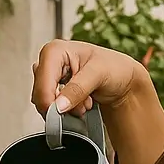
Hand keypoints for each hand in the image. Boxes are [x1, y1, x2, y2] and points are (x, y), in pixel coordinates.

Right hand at [31, 39, 147, 117]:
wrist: (123, 79)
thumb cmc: (115, 68)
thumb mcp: (98, 74)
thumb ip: (77, 89)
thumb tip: (58, 105)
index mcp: (55, 50)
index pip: (42, 82)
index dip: (49, 101)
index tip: (63, 112)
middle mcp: (49, 62)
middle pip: (40, 94)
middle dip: (61, 105)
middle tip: (83, 103)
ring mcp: (51, 76)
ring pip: (45, 102)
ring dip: (66, 108)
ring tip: (86, 100)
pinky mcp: (54, 89)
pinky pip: (52, 106)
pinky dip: (68, 109)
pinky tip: (81, 102)